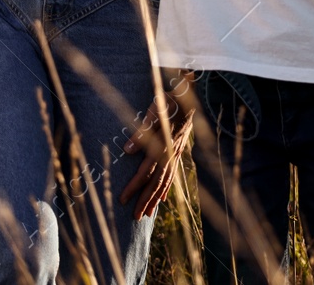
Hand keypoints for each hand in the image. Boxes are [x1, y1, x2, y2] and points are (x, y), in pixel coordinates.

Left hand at [118, 95, 191, 218]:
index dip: (133, 187)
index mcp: (161, 146)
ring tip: (147, 213)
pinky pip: (172, 174)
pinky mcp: (179, 151)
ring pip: (165, 181)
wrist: (191, 95)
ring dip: (155, 198)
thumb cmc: (169, 100)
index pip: (144, 172)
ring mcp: (175, 154)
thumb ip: (141, 132)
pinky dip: (166, 187)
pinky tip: (162, 197)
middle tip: (135, 218)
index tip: (122, 200)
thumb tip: (127, 150)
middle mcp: (169, 154)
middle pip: (155, 183)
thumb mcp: (153, 111)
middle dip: (144, 200)